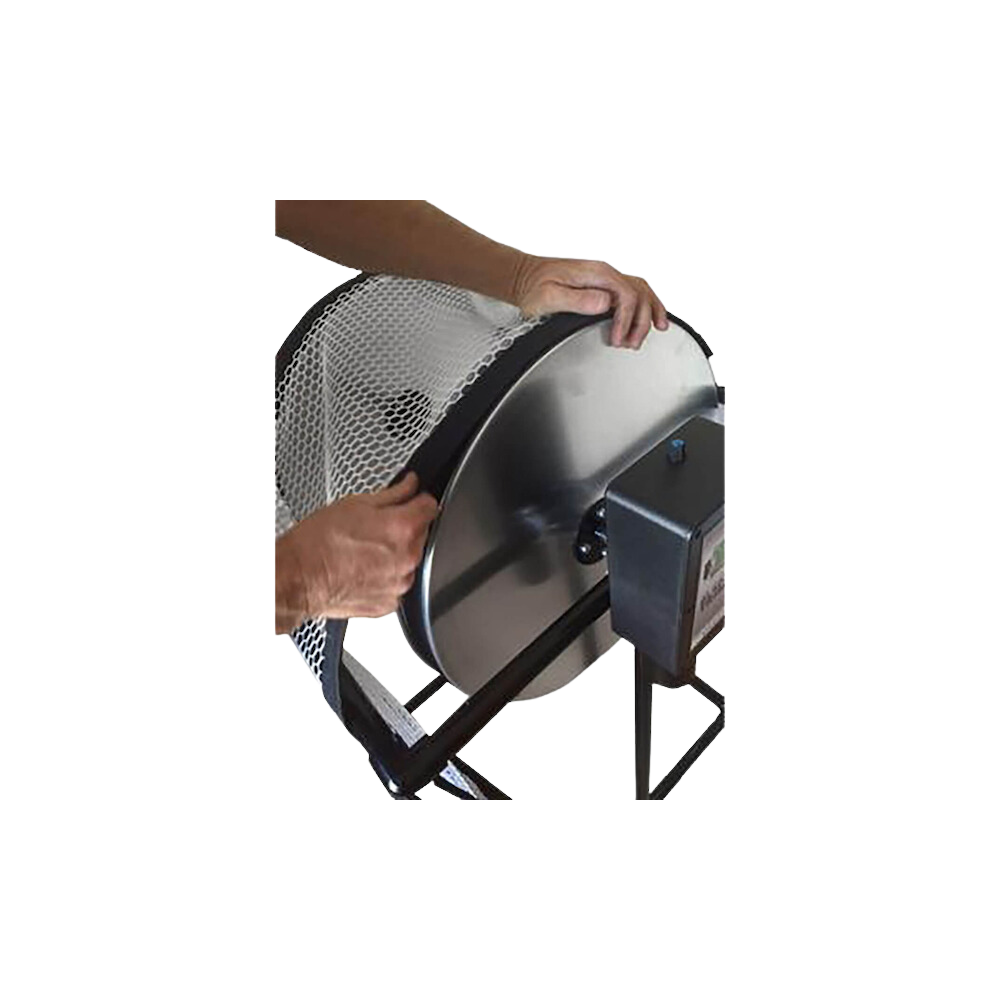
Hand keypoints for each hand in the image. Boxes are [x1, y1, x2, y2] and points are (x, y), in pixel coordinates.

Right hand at [275, 472, 437, 630]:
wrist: (297, 578)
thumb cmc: (317, 542)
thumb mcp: (355, 504)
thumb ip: (393, 493)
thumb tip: (411, 485)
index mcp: (403, 528)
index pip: (430, 506)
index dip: (418, 500)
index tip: (410, 501)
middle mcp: (407, 559)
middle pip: (421, 535)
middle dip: (404, 528)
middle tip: (373, 528)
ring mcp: (399, 585)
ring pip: (409, 561)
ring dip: (395, 554)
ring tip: (363, 551)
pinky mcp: (388, 604)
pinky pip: (395, 584)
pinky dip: (384, 577)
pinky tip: (362, 570)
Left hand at [513, 255, 669, 349]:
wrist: (525, 277)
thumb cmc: (533, 288)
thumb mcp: (549, 297)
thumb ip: (577, 300)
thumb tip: (604, 303)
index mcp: (595, 273)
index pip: (625, 295)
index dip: (626, 320)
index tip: (617, 339)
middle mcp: (604, 271)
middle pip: (639, 292)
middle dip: (641, 321)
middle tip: (631, 343)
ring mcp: (605, 276)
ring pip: (641, 289)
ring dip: (650, 311)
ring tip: (655, 330)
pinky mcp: (604, 283)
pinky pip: (634, 289)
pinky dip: (646, 303)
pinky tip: (651, 314)